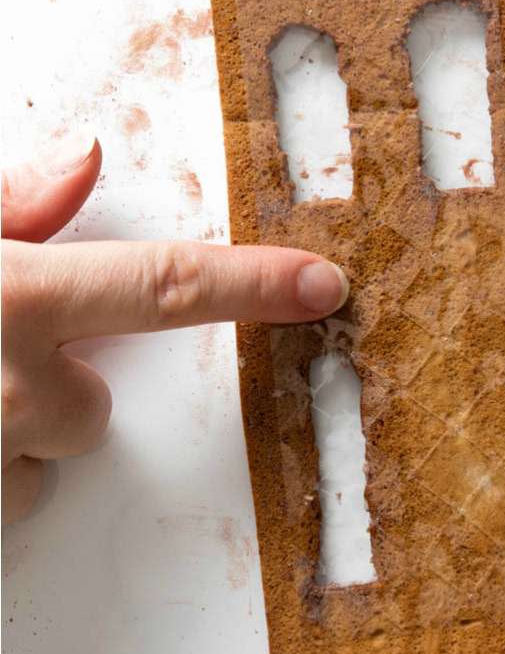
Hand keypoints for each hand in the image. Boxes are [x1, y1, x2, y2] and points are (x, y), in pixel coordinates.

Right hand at [2, 129, 349, 522]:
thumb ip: (8, 205)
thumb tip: (86, 154)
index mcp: (11, 298)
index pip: (165, 287)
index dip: (253, 286)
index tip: (323, 285)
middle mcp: (8, 387)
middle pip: (94, 407)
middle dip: (51, 387)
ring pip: (47, 455)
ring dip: (8, 436)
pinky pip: (7, 499)